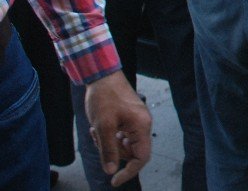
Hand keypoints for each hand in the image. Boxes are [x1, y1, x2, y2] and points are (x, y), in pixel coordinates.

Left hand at [83, 71, 151, 186]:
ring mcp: (136, 121)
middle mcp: (143, 124)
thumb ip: (108, 150)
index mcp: (142, 126)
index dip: (129, 172)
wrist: (103, 76)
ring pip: (124, 144)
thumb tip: (111, 171)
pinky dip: (109, 136)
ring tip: (96, 131)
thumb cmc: (105, 98)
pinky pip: (121, 135)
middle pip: (132, 152)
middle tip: (97, 141)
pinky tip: (99, 127)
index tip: (113, 181)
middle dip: (113, 152)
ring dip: (108, 143)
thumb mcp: (103, 126)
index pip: (141, 157)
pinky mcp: (129, 118)